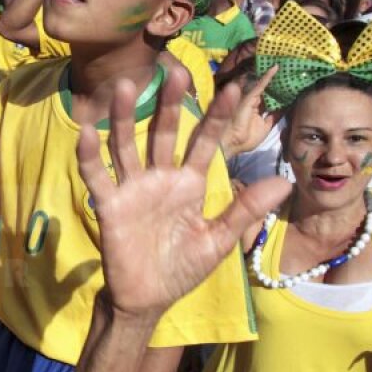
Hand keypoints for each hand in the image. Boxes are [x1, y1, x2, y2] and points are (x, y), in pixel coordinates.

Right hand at [78, 66, 291, 316]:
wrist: (148, 299)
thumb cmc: (183, 268)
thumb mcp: (219, 240)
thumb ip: (246, 210)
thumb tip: (285, 183)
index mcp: (189, 183)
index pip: (205, 142)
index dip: (217, 117)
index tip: (232, 89)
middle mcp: (160, 178)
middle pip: (165, 133)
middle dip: (171, 104)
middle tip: (177, 72)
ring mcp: (133, 189)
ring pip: (127, 145)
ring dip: (124, 117)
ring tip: (126, 86)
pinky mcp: (110, 206)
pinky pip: (98, 176)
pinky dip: (90, 155)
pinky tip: (86, 132)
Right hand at [219, 66, 280, 155]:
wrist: (235, 142)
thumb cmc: (247, 138)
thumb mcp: (266, 127)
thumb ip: (274, 116)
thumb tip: (285, 108)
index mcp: (257, 111)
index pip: (269, 100)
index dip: (279, 94)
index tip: (290, 87)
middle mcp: (254, 102)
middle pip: (268, 91)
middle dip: (278, 84)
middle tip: (289, 74)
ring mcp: (251, 98)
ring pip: (265, 86)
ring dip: (274, 78)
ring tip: (284, 68)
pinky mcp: (249, 96)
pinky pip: (260, 85)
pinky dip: (267, 77)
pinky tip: (275, 68)